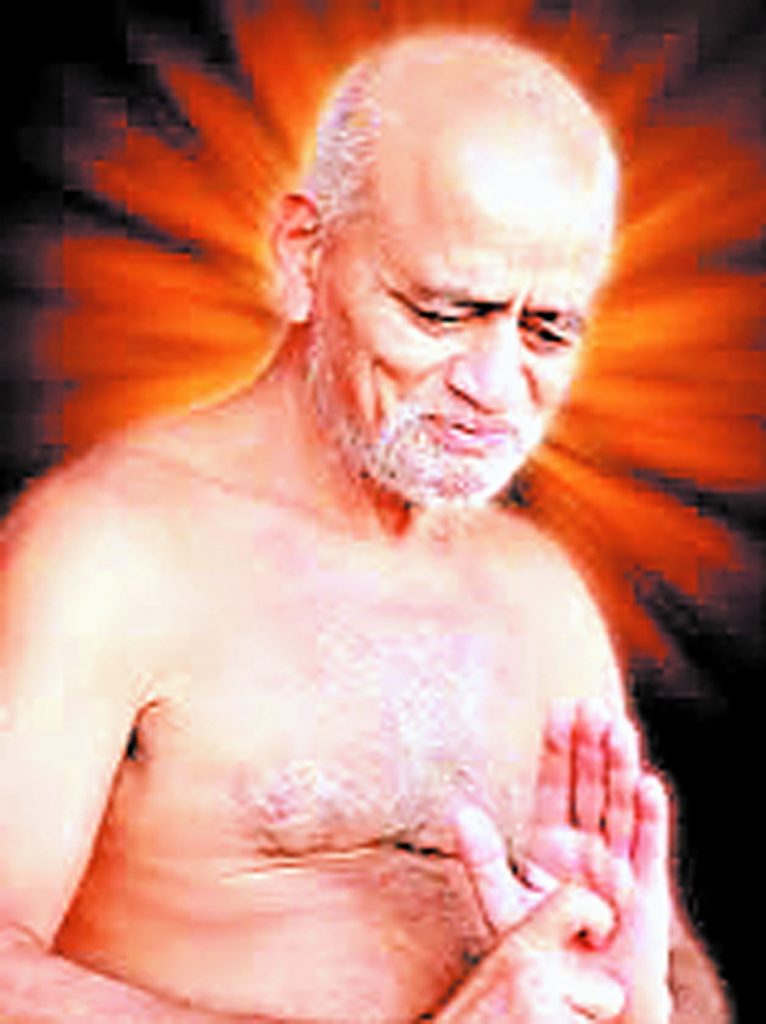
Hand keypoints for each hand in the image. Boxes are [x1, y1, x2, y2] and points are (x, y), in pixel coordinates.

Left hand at [448, 699, 670, 1022]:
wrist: (578, 1006)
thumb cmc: (540, 955)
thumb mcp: (501, 905)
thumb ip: (483, 859)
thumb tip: (459, 811)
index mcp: (551, 844)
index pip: (554, 786)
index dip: (558, 748)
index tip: (559, 708)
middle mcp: (586, 846)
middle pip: (590, 786)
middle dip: (591, 746)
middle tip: (591, 704)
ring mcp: (617, 865)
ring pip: (620, 807)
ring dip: (621, 768)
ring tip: (618, 727)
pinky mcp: (645, 893)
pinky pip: (649, 848)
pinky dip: (651, 817)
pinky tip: (649, 783)